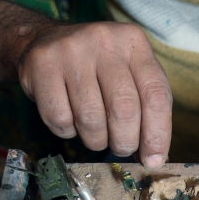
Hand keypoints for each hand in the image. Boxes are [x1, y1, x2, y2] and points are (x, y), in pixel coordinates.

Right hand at [18, 22, 172, 167]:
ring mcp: (70, 51)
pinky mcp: (42, 65)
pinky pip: (60, 119)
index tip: (153, 159)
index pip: (155, 95)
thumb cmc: (96, 68)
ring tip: (95, 132)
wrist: (44, 40)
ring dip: (96, 140)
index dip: (157, 134)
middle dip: (124, 142)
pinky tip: (70, 119)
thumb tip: (154, 157)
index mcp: (133, 43)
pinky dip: (68, 132)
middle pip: (124, 110)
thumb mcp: (128, 75)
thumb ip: (146, 110)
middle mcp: (104, 41)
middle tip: (121, 147)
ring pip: (91, 120)